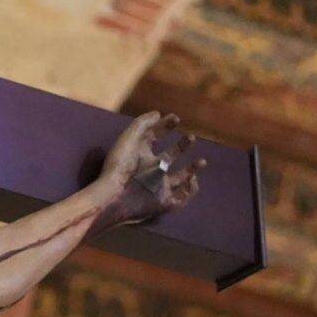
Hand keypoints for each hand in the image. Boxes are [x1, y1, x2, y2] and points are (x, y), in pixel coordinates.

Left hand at [95, 111, 204, 227]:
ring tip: (202, 161)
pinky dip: (190, 191)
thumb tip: (158, 113)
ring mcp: (158, 186)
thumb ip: (143, 123)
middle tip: (191, 137)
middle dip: (182, 146)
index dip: (165, 126)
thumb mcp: (129, 138)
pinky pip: (181, 199)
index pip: (154, 137)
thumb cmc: (120, 165)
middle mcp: (151, 170)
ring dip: (192, 169)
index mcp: (140, 154)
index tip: (176, 118)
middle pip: (170, 156)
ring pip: (179, 178)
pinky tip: (193, 180)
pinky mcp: (163, 202)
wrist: (114, 196)